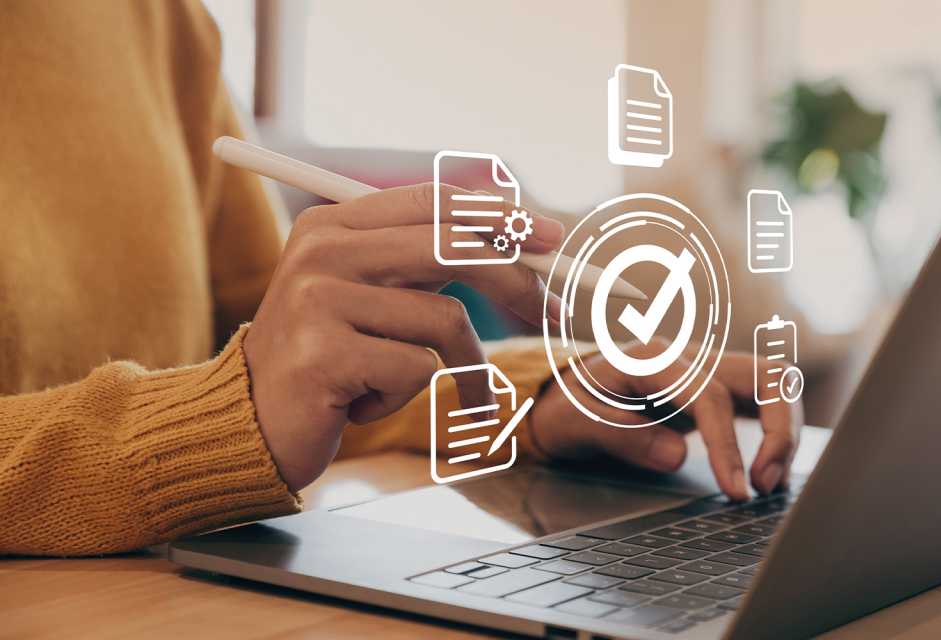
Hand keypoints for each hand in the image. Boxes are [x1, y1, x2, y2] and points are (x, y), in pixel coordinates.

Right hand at [243, 184, 562, 491]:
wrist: (247, 427)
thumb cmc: (329, 363)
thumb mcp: (374, 298)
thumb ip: (430, 266)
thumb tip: (529, 247)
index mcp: (332, 225)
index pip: (433, 203)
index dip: (501, 218)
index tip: (554, 239)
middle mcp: (321, 252)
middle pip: (450, 249)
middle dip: (517, 284)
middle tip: (557, 315)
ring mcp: (317, 301)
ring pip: (442, 321)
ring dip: (455, 367)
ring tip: (421, 387)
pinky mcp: (323, 356)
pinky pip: (416, 370)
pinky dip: (405, 397)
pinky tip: (363, 404)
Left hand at [528, 339, 803, 500]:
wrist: (561, 394)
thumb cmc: (566, 407)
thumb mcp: (573, 423)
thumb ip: (620, 436)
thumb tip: (677, 455)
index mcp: (653, 359)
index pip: (711, 396)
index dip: (728, 445)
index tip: (736, 490)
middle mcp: (690, 356)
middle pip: (765, 375)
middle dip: (780, 430)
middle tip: (765, 484)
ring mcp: (709, 368)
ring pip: (776, 383)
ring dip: (787, 431)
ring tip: (769, 481)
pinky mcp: (719, 387)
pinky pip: (765, 399)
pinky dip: (779, 432)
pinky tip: (767, 470)